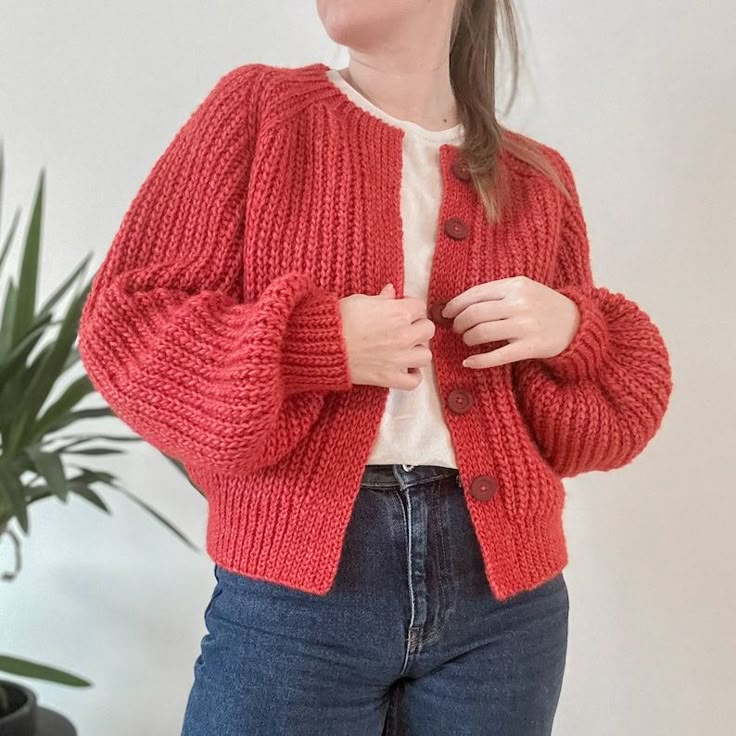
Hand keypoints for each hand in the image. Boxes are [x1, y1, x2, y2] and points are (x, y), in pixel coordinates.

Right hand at [339, 283, 434, 389]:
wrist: (323, 344)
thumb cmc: (339, 319)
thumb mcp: (361, 301)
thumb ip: (382, 299)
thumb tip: (391, 292)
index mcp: (399, 312)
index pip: (420, 307)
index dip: (411, 308)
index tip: (401, 311)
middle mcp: (404, 335)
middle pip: (428, 330)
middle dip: (418, 328)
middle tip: (405, 329)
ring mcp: (399, 358)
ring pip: (426, 355)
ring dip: (417, 351)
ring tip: (405, 349)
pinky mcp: (389, 377)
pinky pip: (414, 381)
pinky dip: (412, 376)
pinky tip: (405, 369)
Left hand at [441, 276, 580, 368]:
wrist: (577, 323)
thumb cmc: (543, 305)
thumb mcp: (524, 289)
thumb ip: (497, 293)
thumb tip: (460, 304)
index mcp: (516, 285)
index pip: (476, 294)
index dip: (456, 305)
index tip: (446, 313)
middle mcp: (519, 304)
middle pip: (475, 313)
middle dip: (459, 323)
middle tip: (457, 329)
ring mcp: (525, 326)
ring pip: (482, 332)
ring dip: (467, 338)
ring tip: (467, 340)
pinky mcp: (530, 347)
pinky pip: (497, 356)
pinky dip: (478, 361)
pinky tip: (469, 362)